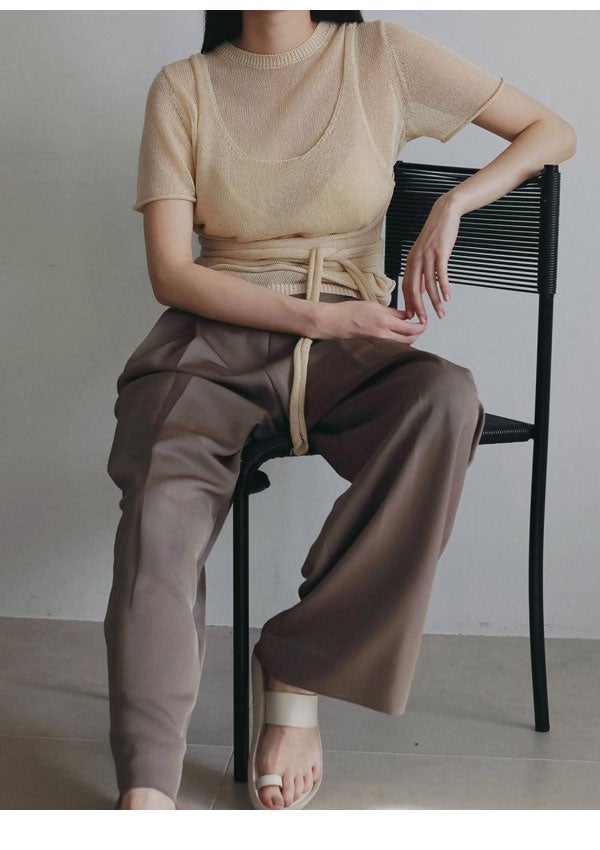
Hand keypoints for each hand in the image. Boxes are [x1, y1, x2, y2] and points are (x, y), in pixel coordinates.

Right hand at [314, 299, 426, 343]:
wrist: (335, 322)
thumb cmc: (351, 311)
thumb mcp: (374, 305)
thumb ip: (393, 312)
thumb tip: (407, 315)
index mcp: (385, 321)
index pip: (410, 328)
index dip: (421, 326)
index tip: (424, 321)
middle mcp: (383, 334)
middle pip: (409, 339)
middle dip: (418, 334)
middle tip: (421, 326)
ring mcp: (379, 341)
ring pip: (402, 344)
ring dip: (410, 338)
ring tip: (411, 329)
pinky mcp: (375, 344)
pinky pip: (392, 345)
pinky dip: (399, 340)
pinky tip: (399, 335)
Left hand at [402, 193, 462, 322]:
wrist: (444, 213)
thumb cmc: (436, 235)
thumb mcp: (425, 254)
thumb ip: (422, 272)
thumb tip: (422, 290)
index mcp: (411, 262)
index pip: (406, 287)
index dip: (409, 303)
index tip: (412, 317)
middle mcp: (416, 260)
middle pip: (413, 289)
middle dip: (418, 308)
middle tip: (423, 321)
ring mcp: (427, 256)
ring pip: (429, 284)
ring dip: (435, 301)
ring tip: (440, 313)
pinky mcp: (440, 252)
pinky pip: (441, 273)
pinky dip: (444, 287)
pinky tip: (447, 297)